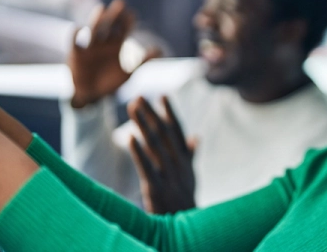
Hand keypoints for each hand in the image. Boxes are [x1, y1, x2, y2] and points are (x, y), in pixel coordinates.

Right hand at [68, 0, 158, 107]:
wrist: (92, 95)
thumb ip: (143, 61)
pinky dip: (75, 35)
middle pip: (109, 26)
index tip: (132, 14)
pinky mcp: (76, 54)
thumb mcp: (129, 73)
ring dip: (97, 20)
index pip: (123, 30)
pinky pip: (74, 43)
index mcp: (116, 46)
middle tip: (120, 3)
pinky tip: (77, 27)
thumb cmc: (111, 82)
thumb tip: (161, 50)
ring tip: (101, 9)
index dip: (127, 22)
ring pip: (93, 31)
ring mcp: (90, 48)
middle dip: (114, 15)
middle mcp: (103, 43)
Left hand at [128, 96, 195, 213]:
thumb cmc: (185, 202)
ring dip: (143, 125)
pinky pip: (147, 168)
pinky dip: (139, 152)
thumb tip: (196, 136)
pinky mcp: (157, 189)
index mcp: (185, 161)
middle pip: (163, 134)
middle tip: (138, 97)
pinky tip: (130, 137)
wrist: (187, 231)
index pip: (178, 132)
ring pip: (155, 145)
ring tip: (133, 108)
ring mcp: (169, 176)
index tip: (162, 95)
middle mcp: (178, 165)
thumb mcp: (191, 176)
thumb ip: (191, 155)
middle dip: (151, 114)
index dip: (170, 113)